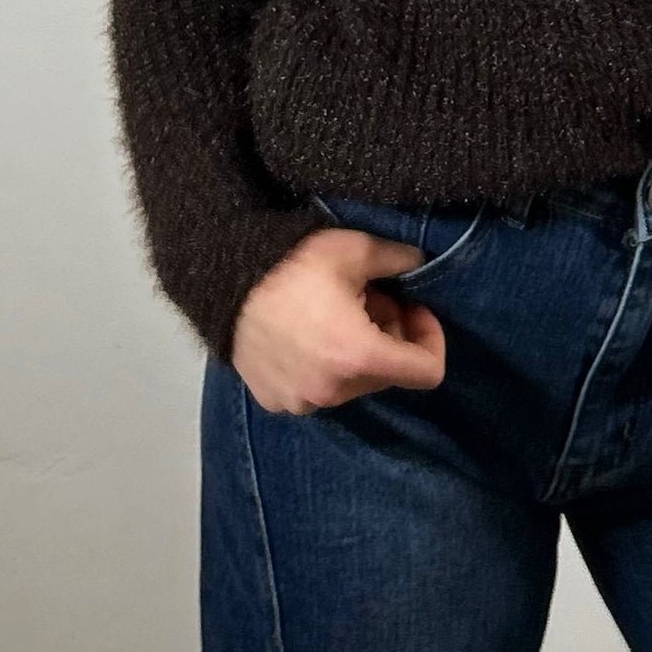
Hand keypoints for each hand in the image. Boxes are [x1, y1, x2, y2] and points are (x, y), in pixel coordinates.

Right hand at [230, 226, 448, 416]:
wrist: (221, 278)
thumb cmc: (292, 263)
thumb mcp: (355, 250)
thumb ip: (400, 260)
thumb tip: (420, 264)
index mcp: (360, 357)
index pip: (427, 372)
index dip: (430, 338)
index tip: (413, 309)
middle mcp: (333, 391)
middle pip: (388, 374)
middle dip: (389, 337)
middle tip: (370, 300)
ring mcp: (301, 401)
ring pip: (353, 383)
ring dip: (357, 353)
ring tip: (334, 313)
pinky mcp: (275, 400)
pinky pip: (317, 390)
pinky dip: (324, 366)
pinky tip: (306, 332)